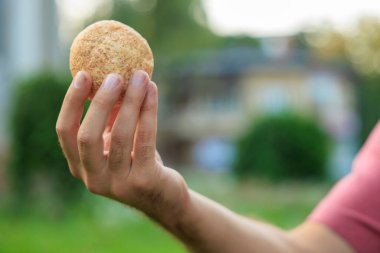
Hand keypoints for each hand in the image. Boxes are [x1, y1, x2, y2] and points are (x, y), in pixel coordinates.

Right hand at [56, 70, 187, 221]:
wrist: (162, 197)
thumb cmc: (137, 162)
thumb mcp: (117, 141)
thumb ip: (109, 117)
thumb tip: (110, 78)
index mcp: (80, 166)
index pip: (65, 132)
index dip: (71, 102)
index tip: (84, 75)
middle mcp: (93, 178)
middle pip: (87, 136)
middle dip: (101, 102)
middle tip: (115, 76)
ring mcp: (118, 183)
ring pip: (120, 135)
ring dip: (132, 101)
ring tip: (141, 77)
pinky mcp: (144, 181)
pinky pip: (144, 139)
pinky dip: (148, 111)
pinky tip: (153, 91)